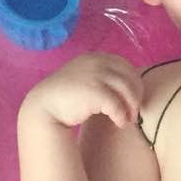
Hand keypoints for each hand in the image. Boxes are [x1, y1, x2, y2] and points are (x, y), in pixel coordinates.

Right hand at [24, 53, 145, 129]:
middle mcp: (98, 62)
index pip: (126, 67)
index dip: (134, 83)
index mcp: (97, 57)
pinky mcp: (95, 92)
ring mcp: (96, 75)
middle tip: (134, 113)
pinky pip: (117, 105)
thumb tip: (127, 88)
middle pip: (130, 78)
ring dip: (132, 108)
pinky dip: (122, 116)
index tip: (133, 99)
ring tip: (128, 120)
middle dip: (136, 96)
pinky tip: (119, 124)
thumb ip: (103, 76)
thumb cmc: (66, 97)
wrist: (44, 107)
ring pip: (127, 91)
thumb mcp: (85, 77)